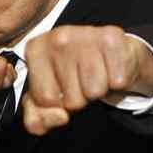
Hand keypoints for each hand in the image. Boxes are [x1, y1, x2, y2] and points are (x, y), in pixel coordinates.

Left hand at [22, 25, 152, 134]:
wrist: (109, 51)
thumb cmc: (75, 73)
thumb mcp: (48, 98)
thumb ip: (38, 118)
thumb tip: (60, 117)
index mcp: (35, 50)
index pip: (45, 100)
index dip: (58, 103)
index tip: (61, 87)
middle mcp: (57, 38)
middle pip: (72, 99)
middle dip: (80, 97)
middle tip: (82, 79)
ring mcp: (84, 34)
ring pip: (95, 92)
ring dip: (99, 89)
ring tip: (96, 73)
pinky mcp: (111, 38)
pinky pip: (117, 81)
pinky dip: (118, 80)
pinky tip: (110, 67)